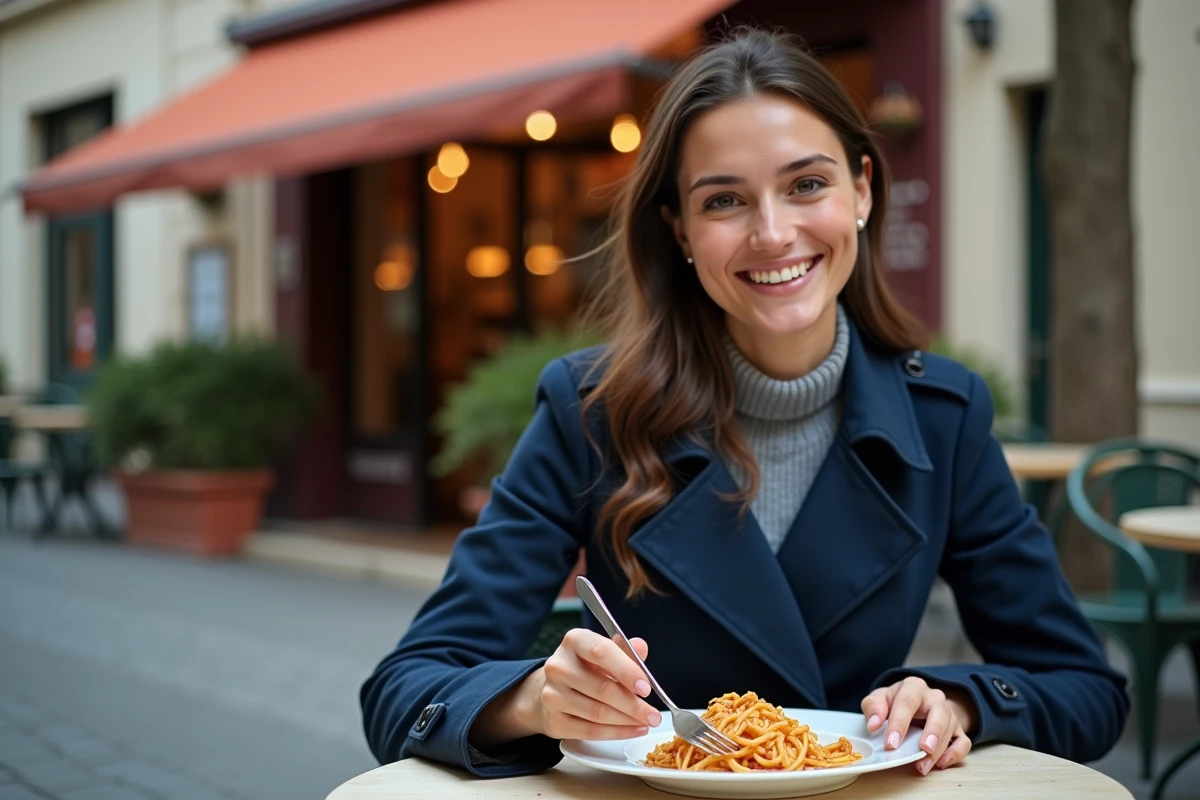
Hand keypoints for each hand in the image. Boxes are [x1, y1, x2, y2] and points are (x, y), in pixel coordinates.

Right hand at [523, 628, 661, 740]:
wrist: (554, 688)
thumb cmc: (586, 667)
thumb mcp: (605, 653)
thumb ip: (625, 651)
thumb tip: (641, 647)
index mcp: (574, 641)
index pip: (601, 652)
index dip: (627, 671)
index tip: (646, 688)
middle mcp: (558, 666)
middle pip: (602, 688)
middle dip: (633, 705)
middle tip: (654, 715)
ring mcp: (552, 695)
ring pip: (597, 713)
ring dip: (627, 721)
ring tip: (646, 722)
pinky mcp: (553, 721)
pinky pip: (589, 731)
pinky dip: (615, 733)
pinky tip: (632, 730)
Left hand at [861, 676, 975, 774]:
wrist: (917, 703)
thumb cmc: (896, 702)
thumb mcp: (880, 699)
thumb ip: (873, 707)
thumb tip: (873, 724)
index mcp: (913, 687)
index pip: (907, 702)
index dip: (900, 723)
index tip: (891, 743)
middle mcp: (934, 698)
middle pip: (939, 712)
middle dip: (932, 732)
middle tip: (923, 750)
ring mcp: (948, 714)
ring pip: (951, 728)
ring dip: (939, 749)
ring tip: (923, 765)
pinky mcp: (957, 731)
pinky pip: (963, 742)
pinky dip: (955, 754)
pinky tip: (940, 763)